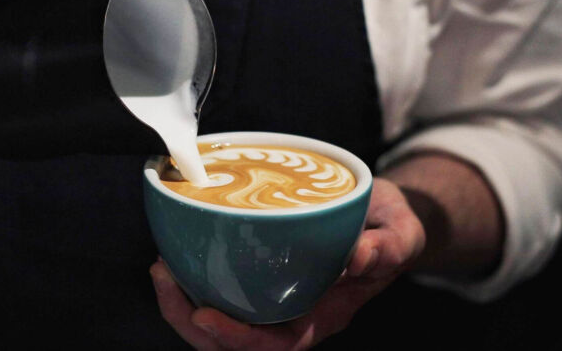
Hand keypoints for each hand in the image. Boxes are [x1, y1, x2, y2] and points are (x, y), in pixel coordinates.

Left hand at [149, 178, 425, 349]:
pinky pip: (226, 290)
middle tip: (162, 276)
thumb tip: (356, 258)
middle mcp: (296, 311)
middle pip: (237, 343)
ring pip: (223, 320)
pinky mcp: (265, 275)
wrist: (386, 222)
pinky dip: (196, 279)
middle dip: (190, 321)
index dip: (237, 338)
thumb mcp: (400, 232)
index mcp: (327, 312)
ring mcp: (278, 296)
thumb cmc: (391, 229)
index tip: (202, 314)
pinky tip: (181, 252)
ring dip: (184, 303)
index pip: (278, 344)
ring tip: (162, 267)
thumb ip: (386, 248)